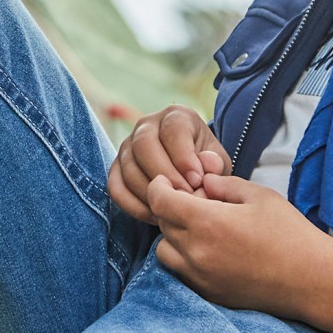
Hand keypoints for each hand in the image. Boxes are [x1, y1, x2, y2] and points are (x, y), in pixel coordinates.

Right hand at [106, 105, 231, 222]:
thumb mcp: (217, 162)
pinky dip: (133, 205)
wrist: (189, 175)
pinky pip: (115, 187)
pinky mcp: (116, 168)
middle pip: (144, 145)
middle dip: (164, 175)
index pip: (173, 129)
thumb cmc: (205, 166)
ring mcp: (127, 146)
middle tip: (183, 198)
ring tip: (172, 210)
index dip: (184, 157)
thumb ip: (215, 164)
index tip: (197, 181)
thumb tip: (207, 165)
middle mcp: (147, 125)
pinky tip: (155, 216)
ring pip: (129, 168)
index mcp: (176, 116)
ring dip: (150, 194)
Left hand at [146, 172, 332, 318]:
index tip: (166, 182)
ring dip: (173, 237)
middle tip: (192, 202)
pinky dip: (185, 259)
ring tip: (199, 229)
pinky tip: (210, 251)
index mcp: (207, 222)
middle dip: (170, 209)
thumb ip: (224, 185)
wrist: (312, 280)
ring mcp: (200, 277)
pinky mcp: (208, 294)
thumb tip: (203, 182)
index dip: (159, 187)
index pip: (160, 201)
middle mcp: (196, 252)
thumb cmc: (290, 233)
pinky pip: (181, 273)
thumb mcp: (260, 196)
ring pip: (165, 252)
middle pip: (162, 224)